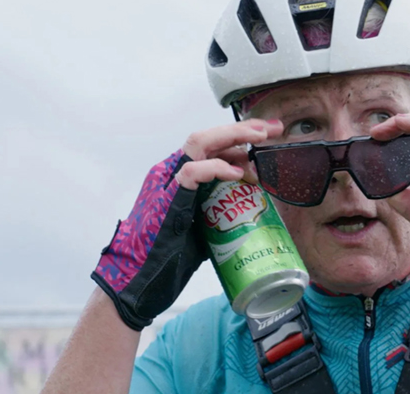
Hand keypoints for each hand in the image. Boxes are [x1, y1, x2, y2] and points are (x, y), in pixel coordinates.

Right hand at [92, 118, 283, 329]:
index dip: (240, 138)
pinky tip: (236, 173)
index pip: (212, 147)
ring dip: (233, 136)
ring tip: (259, 138)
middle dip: (243, 129)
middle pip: (208, 138)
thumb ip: (218, 208)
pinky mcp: (167, 198)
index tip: (269, 134)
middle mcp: (171, 173)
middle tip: (273, 129)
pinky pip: (192, 171)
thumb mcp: (201, 225)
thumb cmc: (167, 257)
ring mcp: (166, 182)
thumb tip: (250, 204)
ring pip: (199, 143)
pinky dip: (217, 167)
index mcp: (180, 178)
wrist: (136, 280)